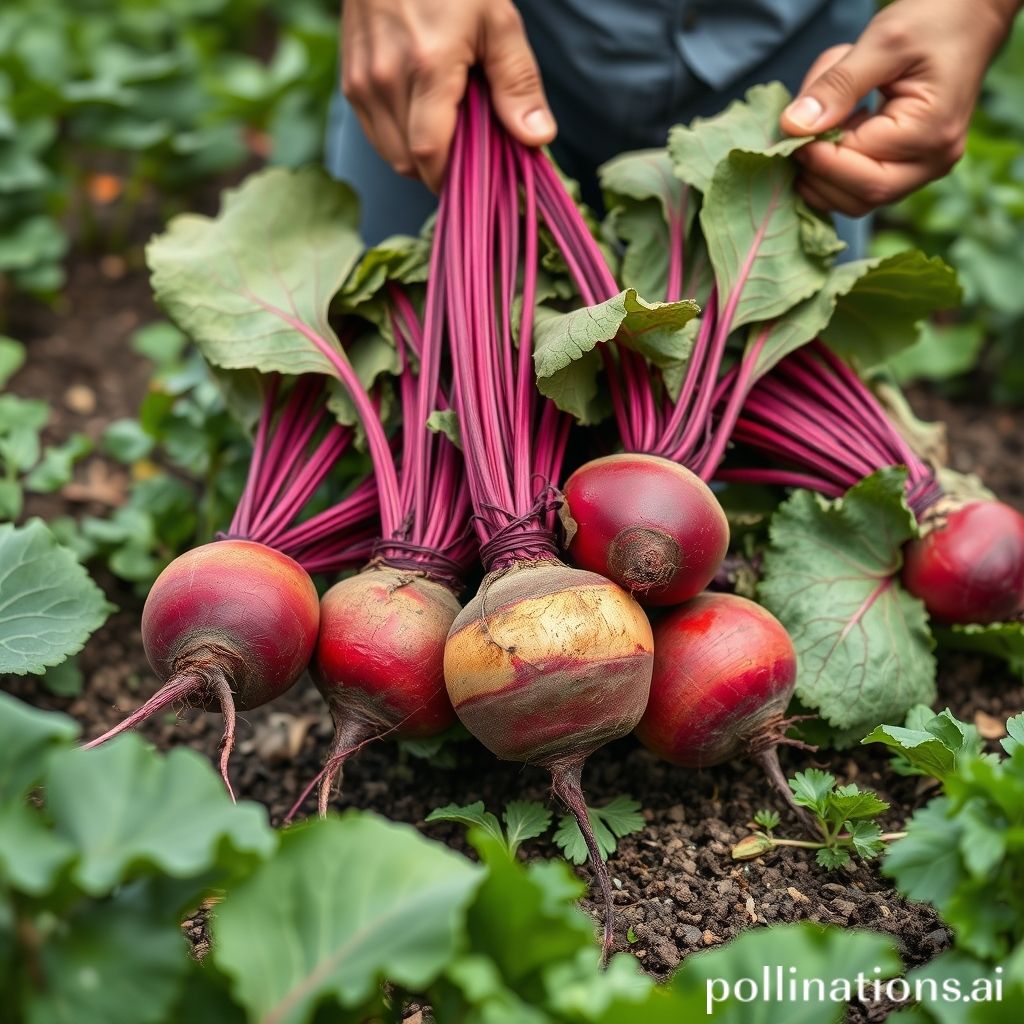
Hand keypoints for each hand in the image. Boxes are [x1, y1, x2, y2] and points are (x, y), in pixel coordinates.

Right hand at [341, 0, 556, 190]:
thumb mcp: (497, 22)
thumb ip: (517, 84)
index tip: (479, 183)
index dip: (453, 181)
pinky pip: (375, 132)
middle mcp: (384, 79)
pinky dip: (400, 137)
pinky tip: (424, 115)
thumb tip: (537, 139)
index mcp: (426, 68)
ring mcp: (361, 81)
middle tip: (471, 150)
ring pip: (389, 153)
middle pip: (409, 162)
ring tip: (449, 129)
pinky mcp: (349, 79)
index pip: (430, 155)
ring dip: (419, 156)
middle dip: (441, 170)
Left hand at [779, 0, 1019, 215]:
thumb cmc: (933, 19)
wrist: (971, 14)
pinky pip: (861, 183)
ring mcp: (922, 169)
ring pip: (856, 198)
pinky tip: (833, 128)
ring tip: (815, 126)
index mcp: (931, 133)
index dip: (817, 160)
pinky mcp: (909, 166)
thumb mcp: (882, 41)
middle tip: (792, 136)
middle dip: (816, 173)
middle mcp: (932, 162)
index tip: (789, 134)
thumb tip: (792, 127)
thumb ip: (837, 86)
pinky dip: (835, 166)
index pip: (860, 172)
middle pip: (858, 198)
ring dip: (822, 172)